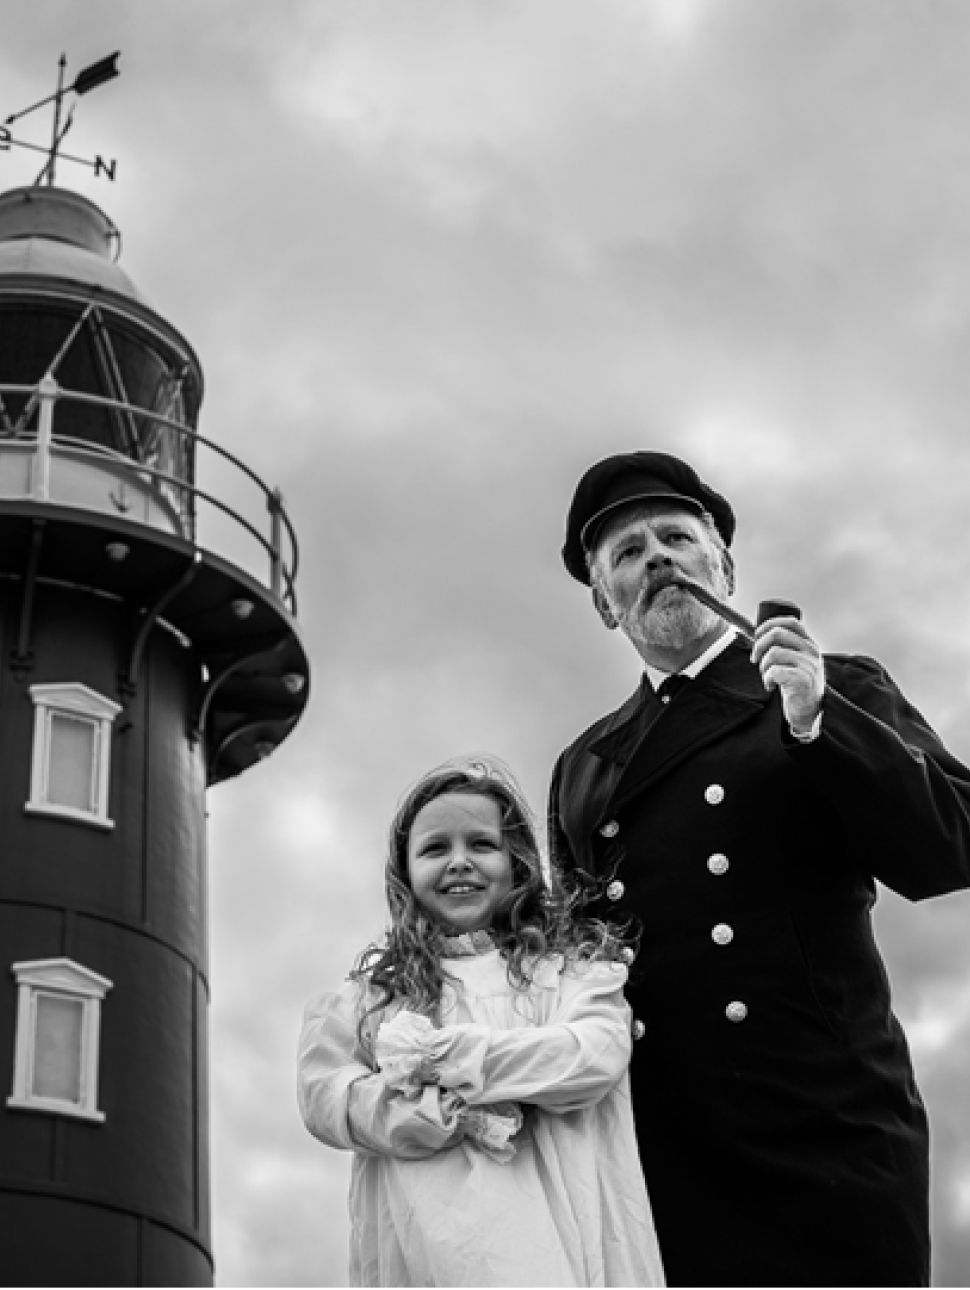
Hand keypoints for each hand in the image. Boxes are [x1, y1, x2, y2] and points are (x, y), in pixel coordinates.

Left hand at [750, 615, 824, 734]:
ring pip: (774, 652)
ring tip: (767, 677)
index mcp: (809, 645)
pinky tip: (771, 685)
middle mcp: (811, 652)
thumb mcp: (797, 662)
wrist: (810, 711)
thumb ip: (786, 648)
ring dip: (763, 666)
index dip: (770, 624)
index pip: (791, 622)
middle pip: (778, 633)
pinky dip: (766, 679)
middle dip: (759, 645)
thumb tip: (759, 636)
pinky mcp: (803, 680)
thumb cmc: (798, 687)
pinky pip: (775, 671)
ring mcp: (809, 666)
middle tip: (755, 659)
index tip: (757, 634)